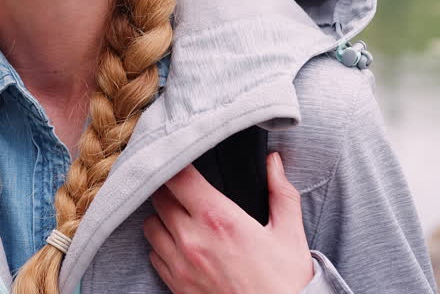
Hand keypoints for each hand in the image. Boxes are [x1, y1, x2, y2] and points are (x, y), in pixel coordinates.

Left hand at [143, 152, 313, 293]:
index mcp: (218, 218)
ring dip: (162, 217)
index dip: (176, 162)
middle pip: (159, 197)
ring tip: (181, 216)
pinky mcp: (175, 285)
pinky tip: (181, 244)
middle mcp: (192, 238)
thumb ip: (280, 192)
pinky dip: (162, 245)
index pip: (178, 177)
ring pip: (150, 225)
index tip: (183, 158)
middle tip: (185, 187)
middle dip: (170, 188)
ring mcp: (180, 264)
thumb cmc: (285, 280)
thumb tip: (273, 161)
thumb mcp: (289, 233)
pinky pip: (153, 255)